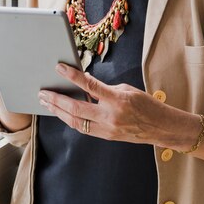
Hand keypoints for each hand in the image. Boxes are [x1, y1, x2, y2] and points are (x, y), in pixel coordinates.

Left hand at [38, 63, 191, 146]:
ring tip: (47, 103)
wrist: (160, 127)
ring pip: (75, 121)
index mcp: (117, 100)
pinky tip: (62, 112)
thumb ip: (104, 88)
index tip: (60, 68)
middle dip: (56, 100)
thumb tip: (84, 84)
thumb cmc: (146, 105)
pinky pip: (83, 128)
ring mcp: (107, 129)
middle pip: (75, 108)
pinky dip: (71, 119)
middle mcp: (110, 116)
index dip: (72, 75)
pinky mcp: (106, 136)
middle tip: (43, 93)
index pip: (89, 85)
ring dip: (58, 111)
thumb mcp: (126, 89)